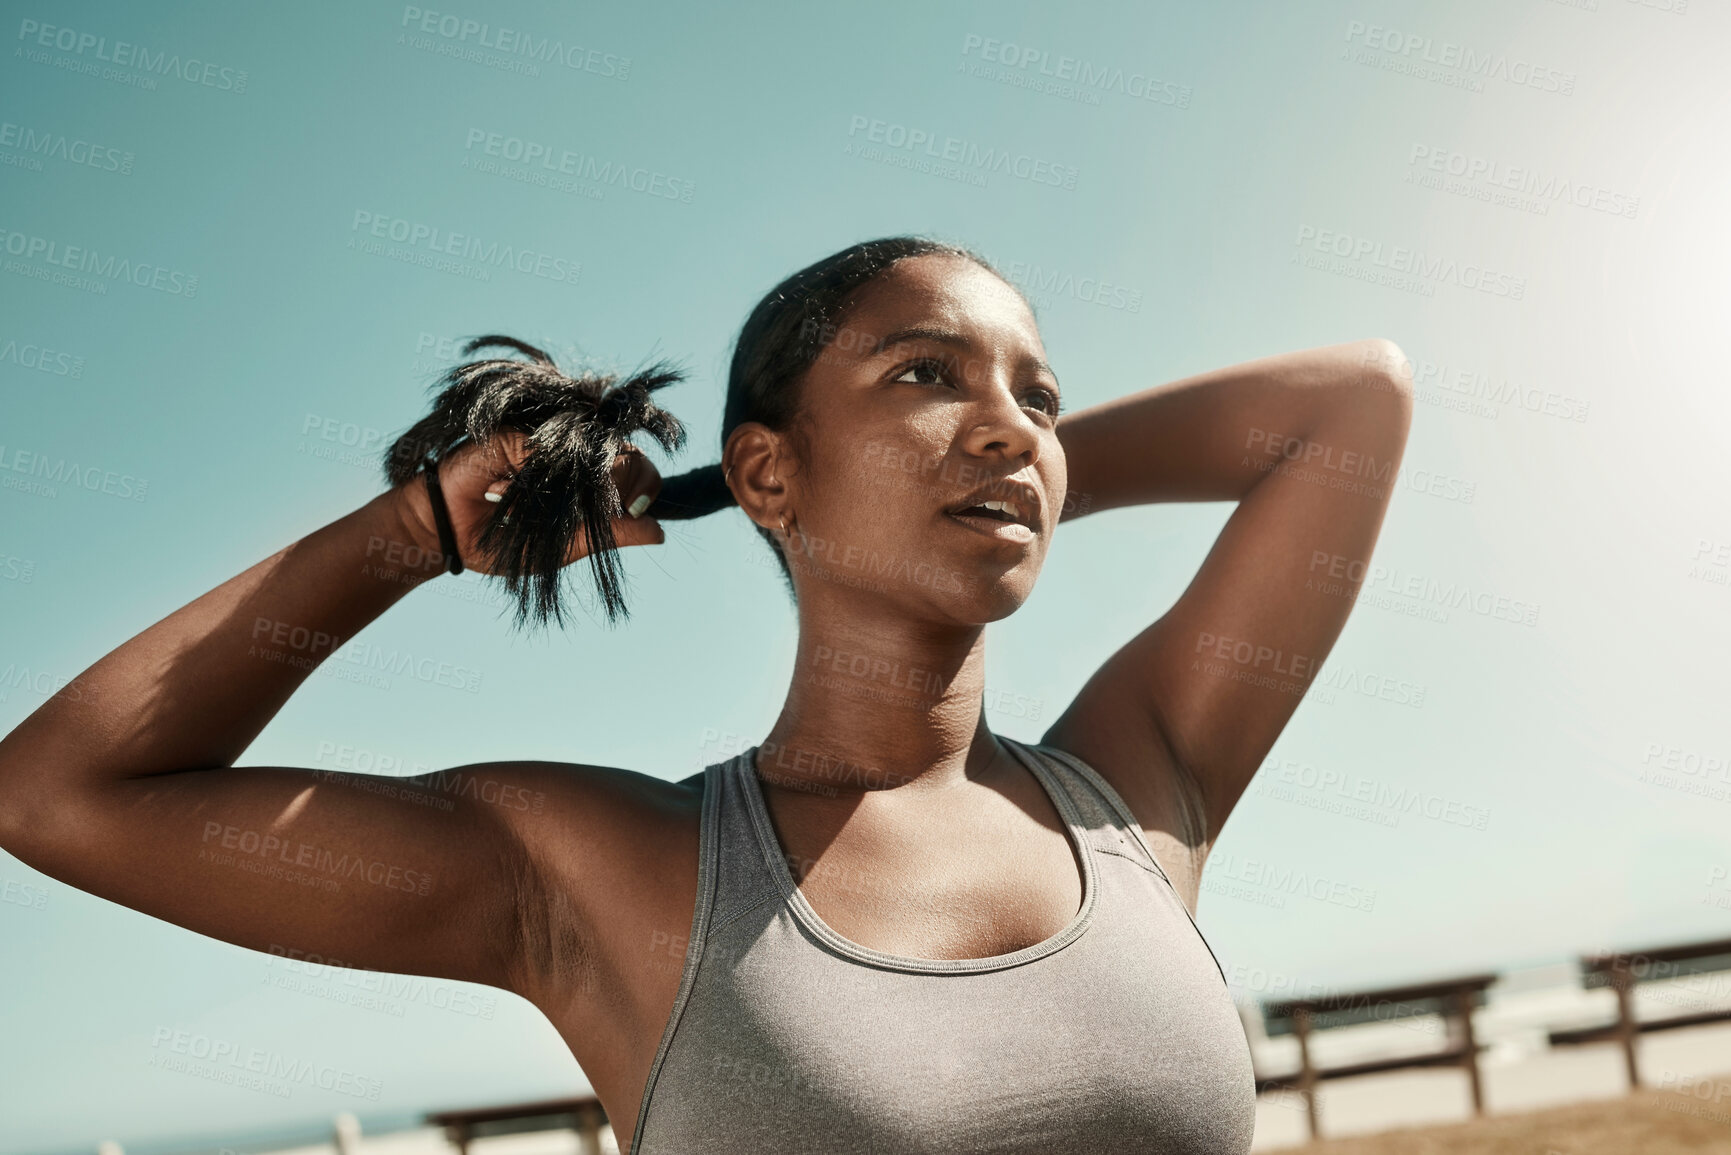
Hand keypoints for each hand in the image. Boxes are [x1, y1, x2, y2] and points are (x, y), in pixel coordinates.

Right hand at [391, 432, 664, 575]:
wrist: (447, 534)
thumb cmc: (505, 542)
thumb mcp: (566, 547)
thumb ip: (612, 535)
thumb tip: (662, 532)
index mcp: (592, 477)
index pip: (640, 468)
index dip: (646, 485)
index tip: (635, 508)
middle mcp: (575, 451)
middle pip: (627, 450)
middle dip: (615, 483)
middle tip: (577, 507)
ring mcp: (548, 437)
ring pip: (591, 444)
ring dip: (569, 483)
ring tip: (530, 506)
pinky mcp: (514, 431)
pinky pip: (543, 446)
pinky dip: (528, 477)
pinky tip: (504, 493)